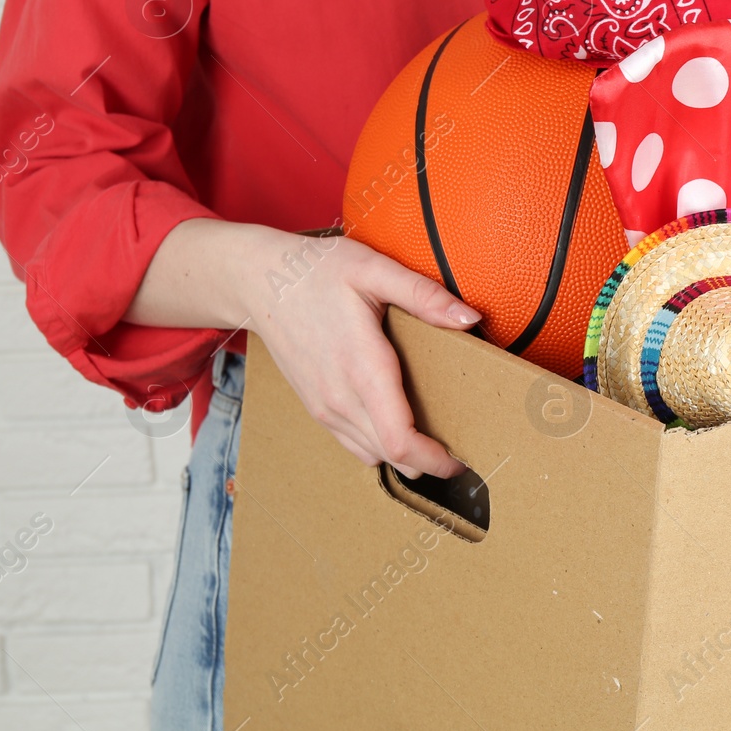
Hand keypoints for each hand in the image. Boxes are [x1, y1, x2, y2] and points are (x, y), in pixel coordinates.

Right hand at [128, 220, 479, 478]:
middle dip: (428, 461)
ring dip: (404, 455)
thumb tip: (470, 318)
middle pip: (391, 455)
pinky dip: (380, 446)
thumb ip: (424, 296)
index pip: (400, 440)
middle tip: (460, 447)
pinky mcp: (315, 406)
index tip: (460, 460)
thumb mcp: (374, 270)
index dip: (434, 460)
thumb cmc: (318, 272)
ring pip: (371, 454)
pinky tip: (397, 426)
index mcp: (362, 369)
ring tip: (435, 438)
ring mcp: (324, 407)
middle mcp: (340, 398)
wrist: (260, 282)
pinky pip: (352, 443)